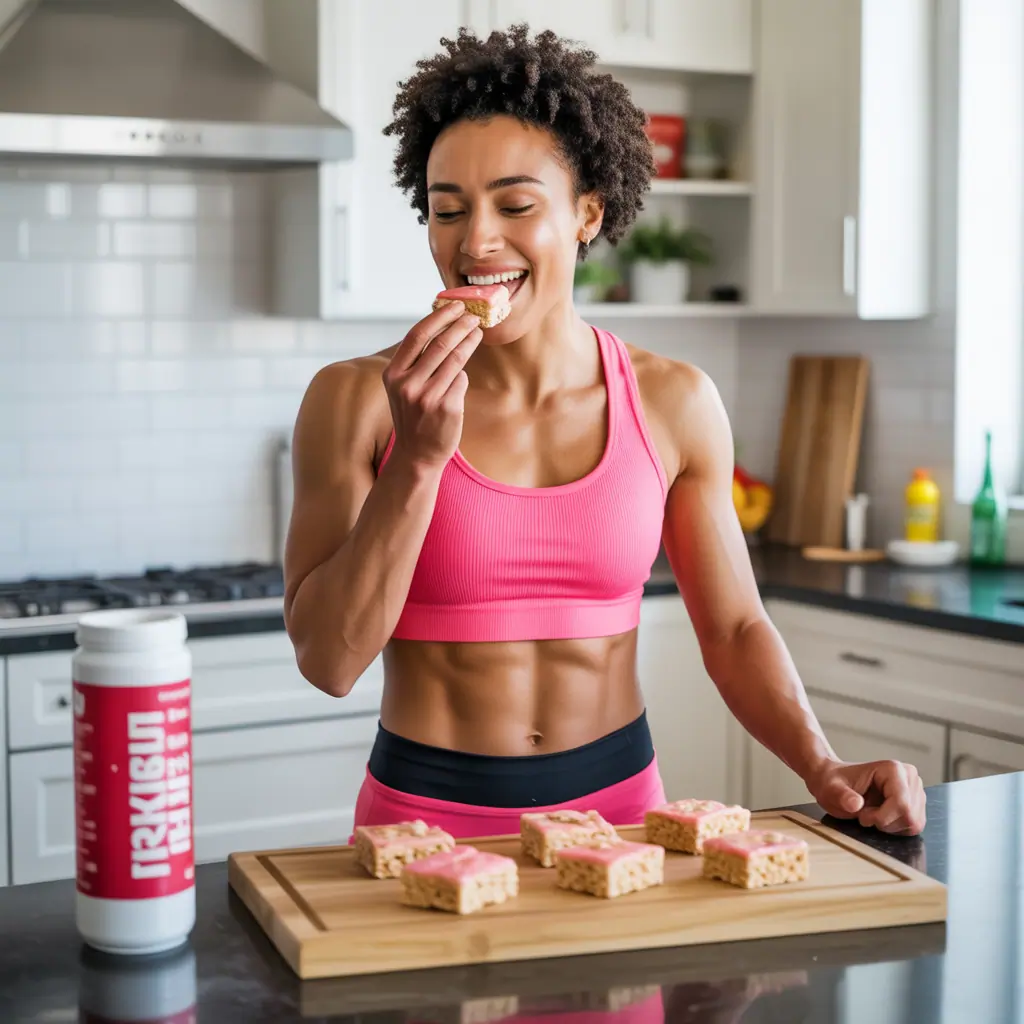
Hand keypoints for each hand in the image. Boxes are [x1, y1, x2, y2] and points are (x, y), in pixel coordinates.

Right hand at [382, 301, 483, 470]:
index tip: (455, 306)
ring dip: (470, 341)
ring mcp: (428, 397)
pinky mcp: (447, 408)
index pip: (417, 336)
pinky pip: (461, 381)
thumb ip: (415, 363)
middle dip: (460, 325)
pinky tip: (462, 376)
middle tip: (473, 316)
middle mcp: (407, 384)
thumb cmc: (413, 416)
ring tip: (478, 332)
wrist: (416, 455)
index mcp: (393, 374)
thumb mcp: (402, 388)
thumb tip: (441, 328)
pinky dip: (463, 377)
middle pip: (440, 344)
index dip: (438, 317)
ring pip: (456, 360)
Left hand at [805, 758, 925, 835]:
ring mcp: (915, 790)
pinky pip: (914, 826)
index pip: (902, 804)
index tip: (862, 816)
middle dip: (886, 822)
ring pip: (914, 823)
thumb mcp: (831, 790)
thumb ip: (842, 796)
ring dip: (890, 826)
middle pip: (910, 816)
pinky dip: (896, 828)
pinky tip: (881, 818)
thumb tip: (856, 804)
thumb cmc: (834, 783)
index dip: (882, 817)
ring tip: (872, 814)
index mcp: (893, 769)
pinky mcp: (916, 803)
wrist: (835, 783)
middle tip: (866, 815)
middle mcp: (909, 777)